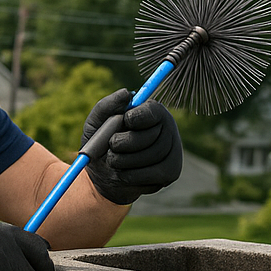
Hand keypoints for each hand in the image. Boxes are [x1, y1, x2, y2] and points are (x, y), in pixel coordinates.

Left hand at [81, 89, 182, 204]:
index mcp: (153, 111)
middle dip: (124, 143)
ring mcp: (173, 151)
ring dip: (124, 161)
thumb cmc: (102, 144)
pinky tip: (122, 173)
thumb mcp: (97, 124)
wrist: (105, 175)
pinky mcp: (171, 172)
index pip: (151, 112)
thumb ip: (107, 106)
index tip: (125, 121)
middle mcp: (168, 129)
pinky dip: (130, 175)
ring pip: (150, 156)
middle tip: (111, 145)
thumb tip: (126, 94)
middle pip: (150, 136)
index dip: (136, 117)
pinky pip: (150, 174)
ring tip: (112, 161)